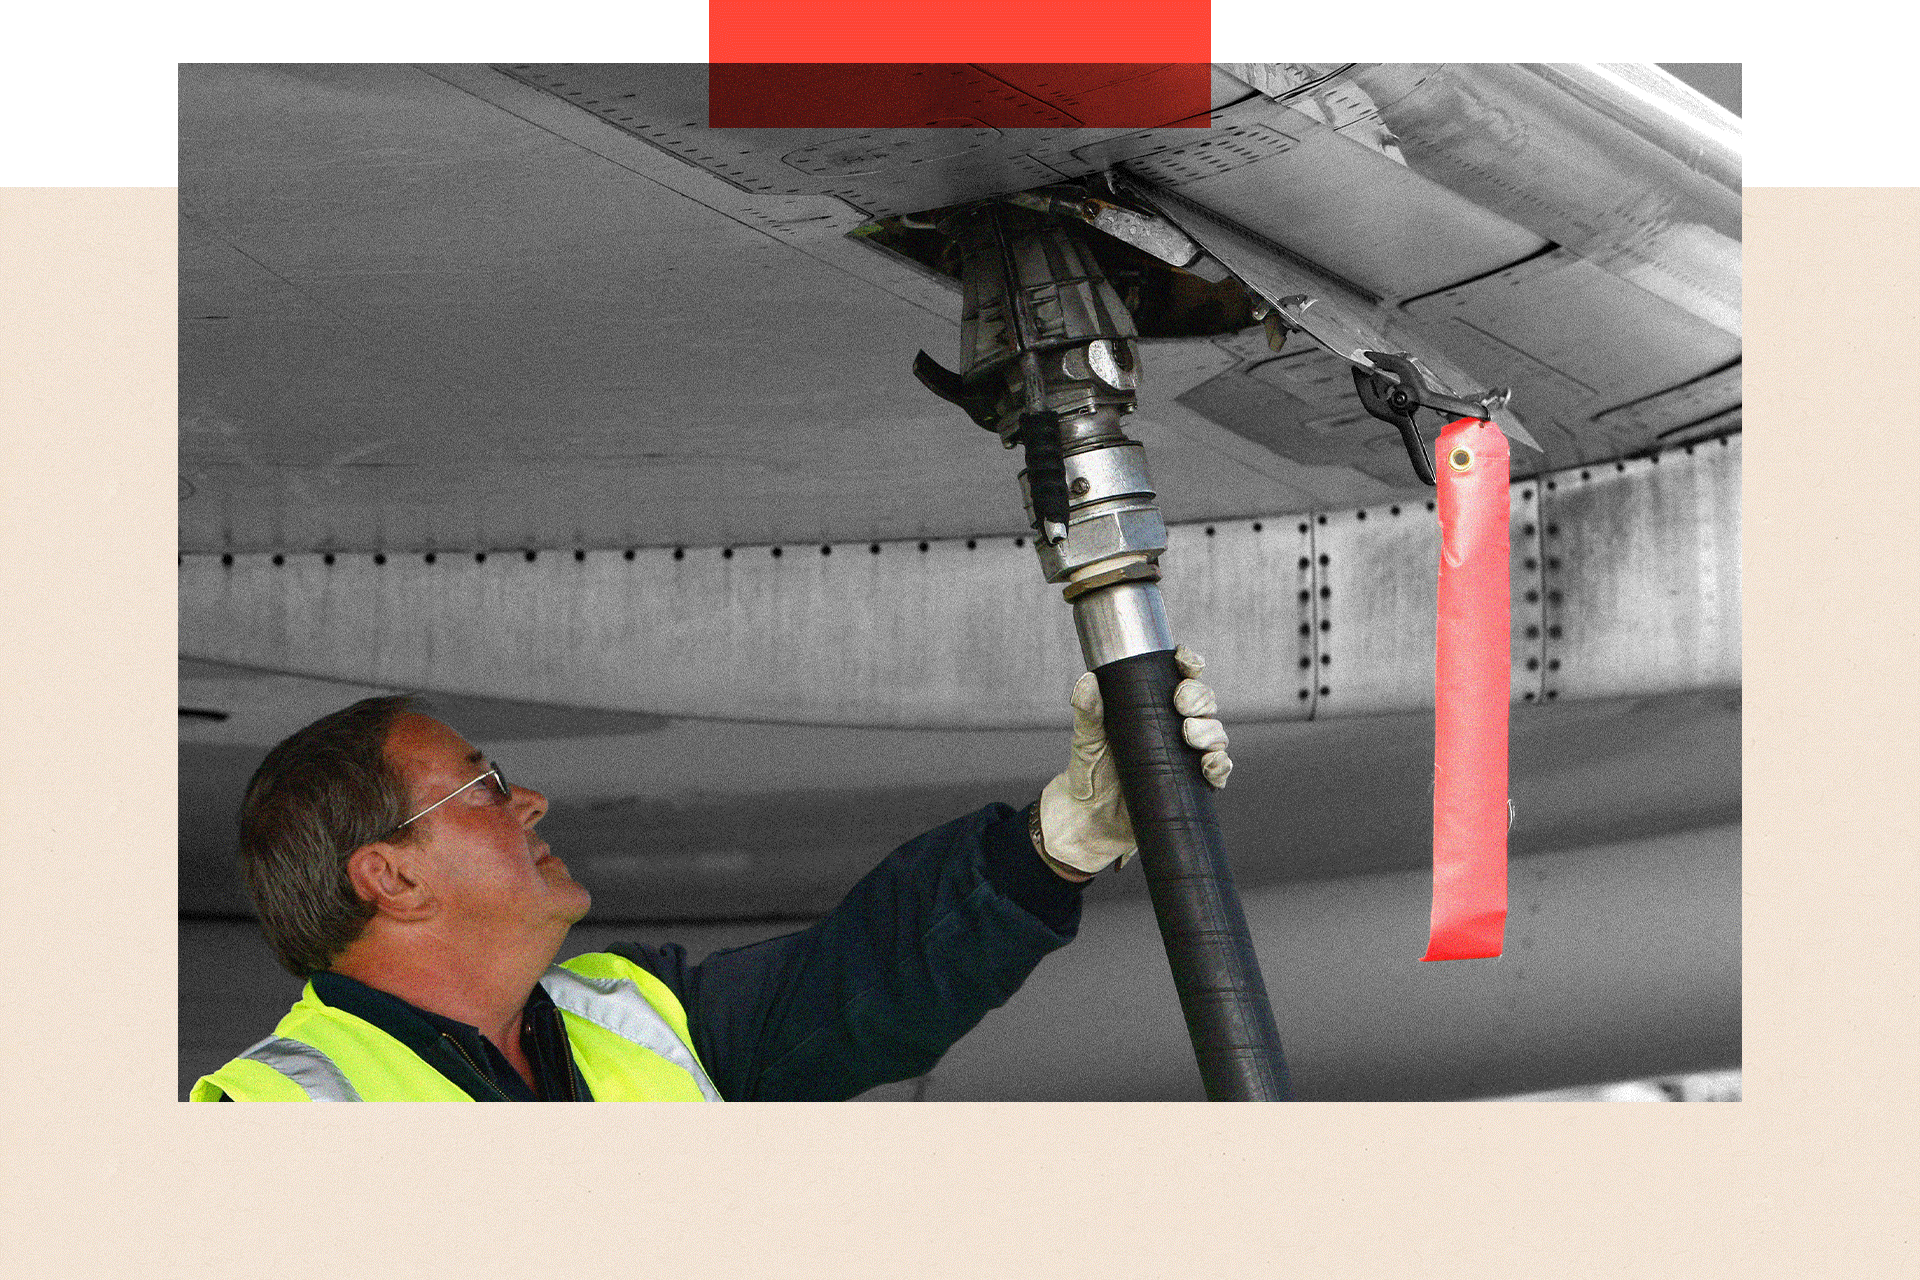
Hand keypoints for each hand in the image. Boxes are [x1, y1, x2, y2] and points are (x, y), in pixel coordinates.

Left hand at [1035, 645, 1230, 877]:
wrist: (1091, 818)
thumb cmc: (1091, 770)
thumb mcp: (1086, 738)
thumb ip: (1087, 711)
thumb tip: (1087, 682)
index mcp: (1155, 706)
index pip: (1181, 677)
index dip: (1189, 665)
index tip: (1184, 662)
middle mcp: (1177, 727)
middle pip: (1204, 702)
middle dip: (1199, 697)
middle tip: (1180, 704)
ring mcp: (1188, 755)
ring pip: (1215, 733)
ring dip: (1209, 730)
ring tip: (1189, 735)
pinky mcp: (1194, 785)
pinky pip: (1219, 771)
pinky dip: (1220, 765)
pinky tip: (1210, 763)